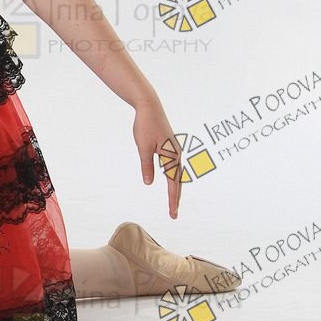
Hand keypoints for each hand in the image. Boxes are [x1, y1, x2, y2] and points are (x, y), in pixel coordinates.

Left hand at [132, 95, 183, 218]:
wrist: (149, 106)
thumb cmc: (145, 125)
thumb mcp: (143, 147)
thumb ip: (146, 166)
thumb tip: (148, 183)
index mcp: (171, 156)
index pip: (173, 183)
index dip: (172, 199)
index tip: (173, 213)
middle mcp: (176, 154)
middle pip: (178, 181)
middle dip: (175, 198)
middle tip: (173, 214)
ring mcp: (174, 150)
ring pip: (177, 174)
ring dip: (175, 188)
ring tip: (173, 202)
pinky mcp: (169, 146)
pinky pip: (173, 166)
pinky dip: (173, 177)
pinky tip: (170, 180)